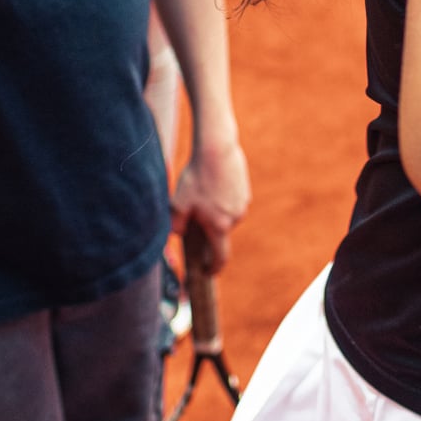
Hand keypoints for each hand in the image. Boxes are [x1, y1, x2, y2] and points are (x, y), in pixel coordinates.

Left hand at [173, 137, 250, 271]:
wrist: (216, 148)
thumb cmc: (196, 177)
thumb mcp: (178, 204)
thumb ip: (175, 226)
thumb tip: (176, 235)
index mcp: (219, 226)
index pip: (220, 256)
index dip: (213, 268)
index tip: (208, 273)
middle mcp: (235, 218)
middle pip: (220, 232)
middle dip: (208, 229)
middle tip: (192, 215)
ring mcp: (243, 203)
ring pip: (226, 215)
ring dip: (215, 213)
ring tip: (200, 194)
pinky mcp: (245, 190)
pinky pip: (231, 201)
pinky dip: (222, 199)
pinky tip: (210, 184)